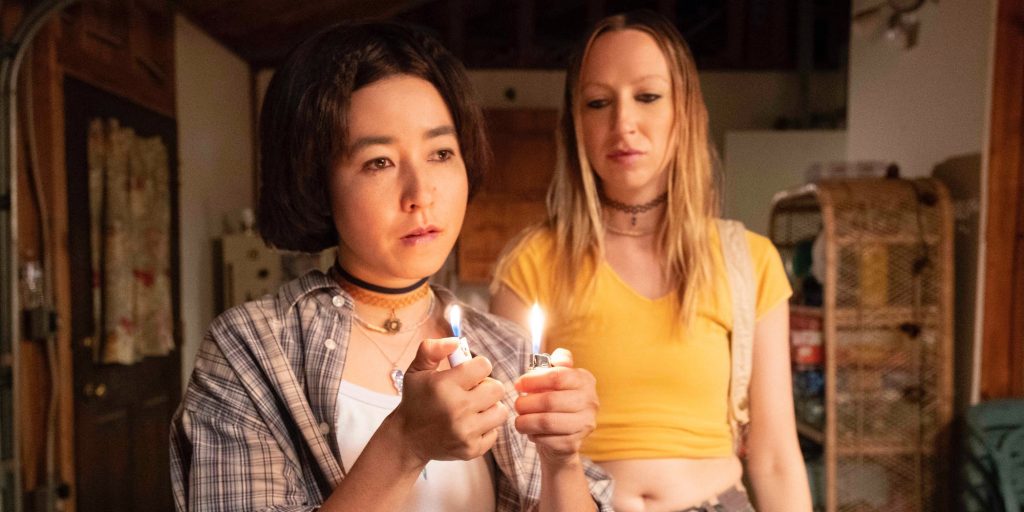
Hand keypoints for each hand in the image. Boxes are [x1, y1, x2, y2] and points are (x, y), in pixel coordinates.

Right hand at [388, 338, 507, 466]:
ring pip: (500, 411)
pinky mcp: (471, 449)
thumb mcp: (417, 370)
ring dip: (489, 408)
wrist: (407, 439)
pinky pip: (495, 433)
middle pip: (497, 388)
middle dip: (486, 387)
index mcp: (444, 385)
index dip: (477, 367)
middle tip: (472, 392)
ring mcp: (465, 432)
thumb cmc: (416, 400)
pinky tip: (470, 426)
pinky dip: (485, 429)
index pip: (484, 366)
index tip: (468, 374)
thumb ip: (432, 349)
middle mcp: (457, 409)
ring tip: (474, 408)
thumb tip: (456, 341)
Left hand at [513, 348, 597, 465]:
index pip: (558, 376)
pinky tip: (531, 431)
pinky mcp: (574, 444)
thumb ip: (554, 364)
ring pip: (547, 422)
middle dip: (526, 403)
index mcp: (585, 380)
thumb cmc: (555, 400)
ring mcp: (585, 425)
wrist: (563, 436)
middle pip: (550, 400)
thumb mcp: (554, 378)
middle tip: (517, 404)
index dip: (533, 379)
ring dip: (526, 421)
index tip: (518, 384)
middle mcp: (590, 402)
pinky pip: (547, 439)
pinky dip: (533, 435)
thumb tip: (558, 358)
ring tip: (519, 420)